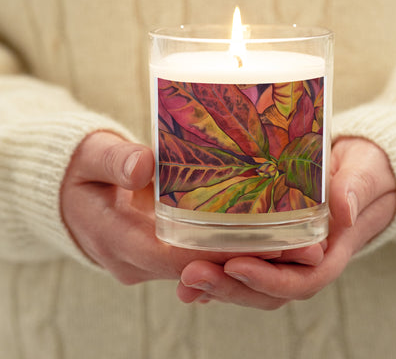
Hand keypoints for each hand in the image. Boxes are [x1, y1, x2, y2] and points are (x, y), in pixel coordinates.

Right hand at [60, 132, 277, 282]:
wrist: (66, 195)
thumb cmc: (79, 170)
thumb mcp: (90, 156)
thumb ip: (114, 159)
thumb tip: (144, 165)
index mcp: (116, 238)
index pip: (177, 256)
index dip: (223, 253)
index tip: (267, 243)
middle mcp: (134, 262)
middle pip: (197, 268)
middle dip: (247, 260)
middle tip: (299, 246)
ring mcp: (146, 263)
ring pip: (200, 270)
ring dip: (243, 260)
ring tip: (293, 244)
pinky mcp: (155, 257)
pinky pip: (194, 261)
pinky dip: (225, 253)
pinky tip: (261, 239)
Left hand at [176, 137, 395, 308]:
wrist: (360, 171)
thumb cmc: (364, 171)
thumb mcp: (364, 172)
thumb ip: (356, 188)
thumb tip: (343, 208)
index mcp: (332, 250)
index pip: (303, 280)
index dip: (269, 280)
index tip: (236, 265)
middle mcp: (307, 260)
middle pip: (269, 290)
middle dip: (230, 287)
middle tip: (191, 274)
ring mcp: (288, 255)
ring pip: (253, 283)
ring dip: (218, 285)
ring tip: (183, 277)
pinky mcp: (273, 243)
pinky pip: (246, 263)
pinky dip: (219, 271)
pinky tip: (189, 268)